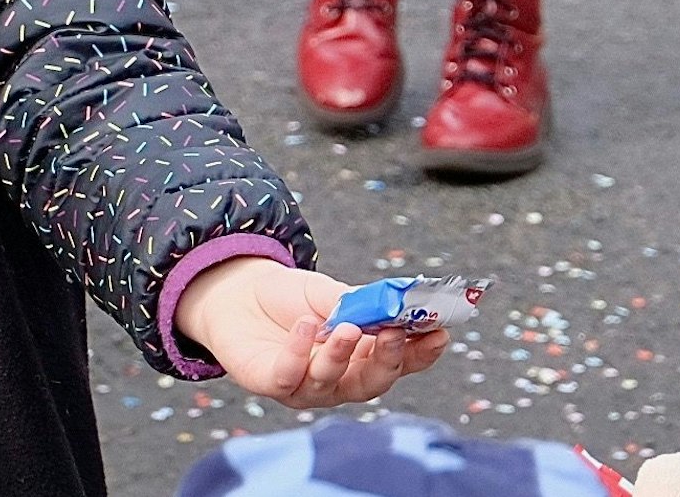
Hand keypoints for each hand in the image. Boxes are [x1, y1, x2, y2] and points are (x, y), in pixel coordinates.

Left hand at [175, 257, 449, 406]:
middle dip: (388, 360)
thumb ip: (360, 304)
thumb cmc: (294, 299)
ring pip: (331, 382)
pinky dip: (299, 352)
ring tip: (347, 326)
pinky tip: (306, 326)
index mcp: (363, 356)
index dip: (421, 352)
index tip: (439, 331)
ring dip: (342, 355)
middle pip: (372, 383)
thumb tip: (392, 306)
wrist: (240, 296)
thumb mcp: (332, 293)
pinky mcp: (271, 383)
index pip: (401, 361)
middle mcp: (339, 380)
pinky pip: (288, 376)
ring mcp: (306, 387)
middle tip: (395, 334)